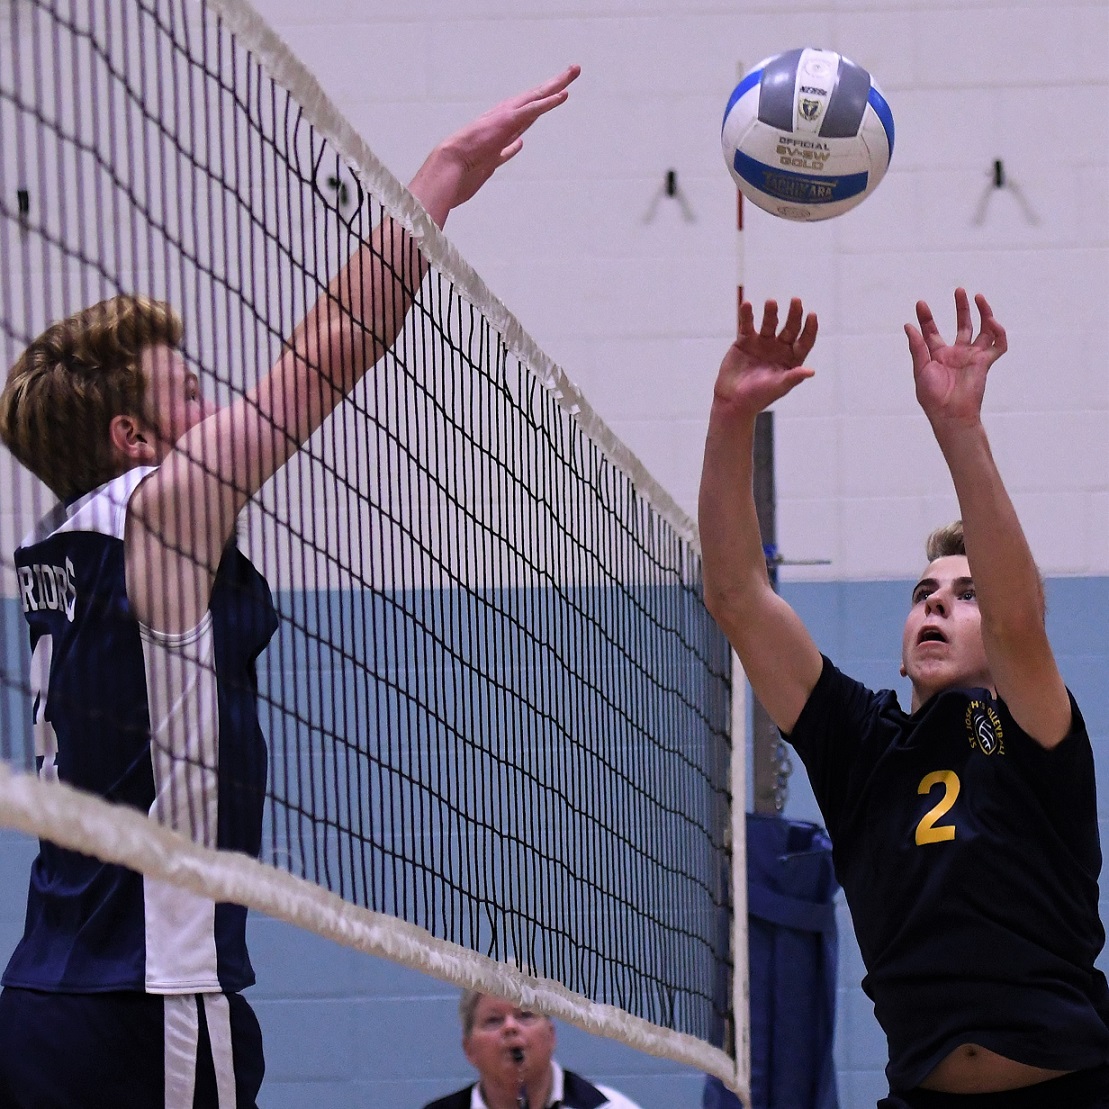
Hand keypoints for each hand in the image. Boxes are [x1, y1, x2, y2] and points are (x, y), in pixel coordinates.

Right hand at [411, 65, 579, 222]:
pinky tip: (564, 94)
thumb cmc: (462, 172)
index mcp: (502, 128)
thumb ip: (506, 151)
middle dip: (555, 85)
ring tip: (574, 71)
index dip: (545, 102)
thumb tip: (520, 143)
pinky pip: (532, 109)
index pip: (529, 112)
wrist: (447, 170)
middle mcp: (504, 118)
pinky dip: (548, 101)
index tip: (559, 93)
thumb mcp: (491, 163)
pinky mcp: (505, 122)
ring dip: (556, 84)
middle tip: (573, 70)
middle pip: (535, 98)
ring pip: (536, 97)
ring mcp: (505, 118)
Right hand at [713, 298, 817, 416]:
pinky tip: (747, 305)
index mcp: (791, 359)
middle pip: (790, 328)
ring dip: (771, 312)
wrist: (732, 401)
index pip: (804, 341)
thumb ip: (793, 377)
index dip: (810, 329)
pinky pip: (747, 325)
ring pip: (770, 323)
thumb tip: (811, 371)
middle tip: (796, 301)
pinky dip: (747, 315)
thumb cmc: (758, 397)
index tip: (812, 315)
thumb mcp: (778, 387)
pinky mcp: (745, 341)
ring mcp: (762, 343)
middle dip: (794, 315)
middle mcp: (779, 348)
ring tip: (771, 302)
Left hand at [905, 288, 1006, 429]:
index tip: (920, 303)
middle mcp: (956, 353)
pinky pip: (998, 345)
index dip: (927, 317)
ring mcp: (972, 357)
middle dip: (962, 307)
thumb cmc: (932, 396)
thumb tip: (908, 325)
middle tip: (959, 290)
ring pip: (984, 329)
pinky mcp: (985, 363)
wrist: (949, 414)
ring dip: (984, 313)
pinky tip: (991, 321)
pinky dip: (999, 332)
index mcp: (937, 355)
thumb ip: (917, 346)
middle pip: (962, 324)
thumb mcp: (921, 368)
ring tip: (978, 297)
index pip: (932, 330)